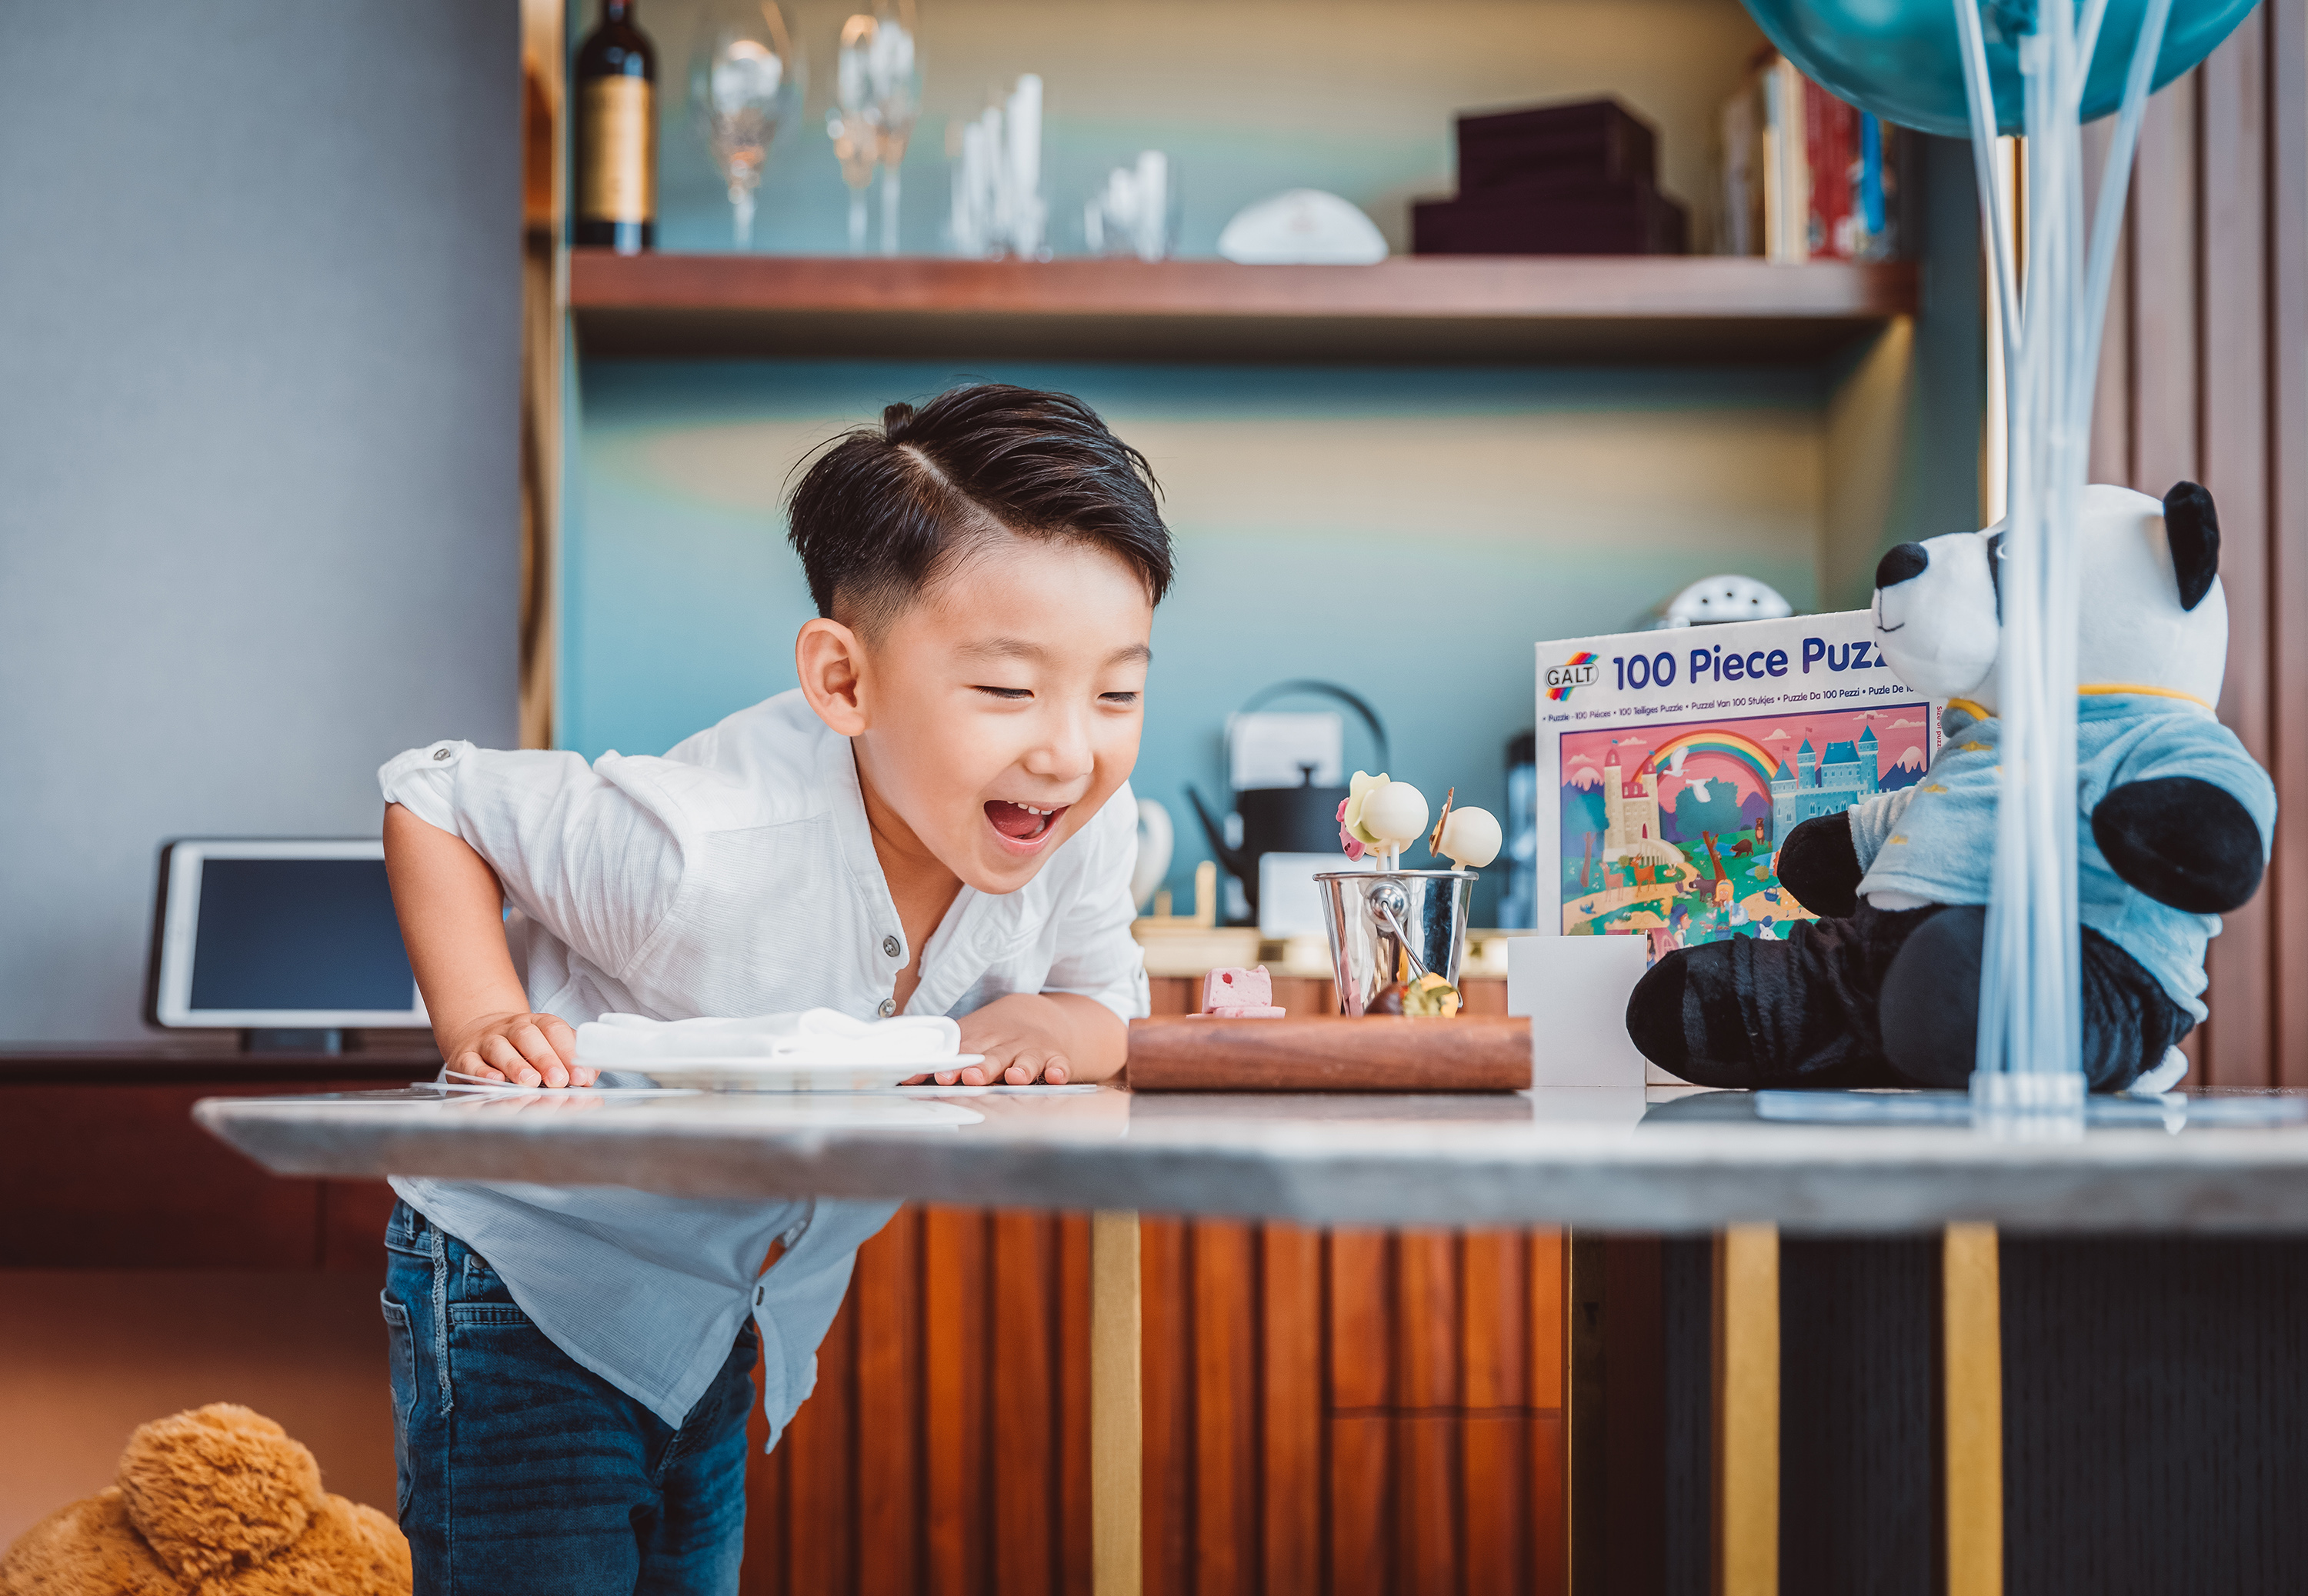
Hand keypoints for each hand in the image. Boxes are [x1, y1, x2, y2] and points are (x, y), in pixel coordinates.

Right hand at [441, 1010, 592, 1087]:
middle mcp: (510, 1028)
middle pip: (528, 1037)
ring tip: (530, 1082)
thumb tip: (588, 1077)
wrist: (478, 1033)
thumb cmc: (522, 1047)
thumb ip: (570, 1059)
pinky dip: (482, 1073)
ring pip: (500, 1048)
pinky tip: (495, 1081)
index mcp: (536, 1023)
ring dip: (516, 1065)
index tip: (581, 1077)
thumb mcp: (548, 1045)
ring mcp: (486, 1041)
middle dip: (545, 1059)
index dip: (569, 1052)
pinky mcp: (465, 1057)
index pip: (554, 1030)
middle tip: (559, 1081)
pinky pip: (471, 1063)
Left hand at [926, 993, 1074, 1086]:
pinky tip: (1057, 1077)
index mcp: (981, 1039)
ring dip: (1021, 1068)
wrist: (1036, 1015)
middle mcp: (1006, 1044)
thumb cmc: (993, 1036)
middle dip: (984, 1067)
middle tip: (973, 1078)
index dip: (954, 1065)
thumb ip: (941, 1061)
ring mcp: (1031, 1050)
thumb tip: (905, 1080)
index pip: (965, 1052)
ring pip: (1026, 1060)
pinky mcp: (1055, 1057)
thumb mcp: (967, 1040)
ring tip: (1015, 1078)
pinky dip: (1059, 1070)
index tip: (942, 1077)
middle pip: (994, 1056)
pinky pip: (1058, 1064)